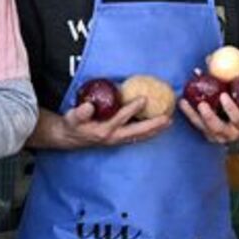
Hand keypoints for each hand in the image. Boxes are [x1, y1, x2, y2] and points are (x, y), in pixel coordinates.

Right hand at [56, 98, 173, 148]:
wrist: (69, 138)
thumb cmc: (73, 125)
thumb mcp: (73, 117)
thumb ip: (80, 113)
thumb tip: (89, 107)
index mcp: (103, 130)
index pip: (121, 118)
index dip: (132, 108)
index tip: (144, 98)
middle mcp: (113, 137)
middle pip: (137, 132)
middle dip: (153, 125)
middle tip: (168, 118)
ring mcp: (117, 140)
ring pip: (140, 136)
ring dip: (155, 130)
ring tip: (169, 123)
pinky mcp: (119, 140)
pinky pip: (137, 137)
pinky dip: (149, 132)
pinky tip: (158, 127)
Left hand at [179, 88, 238, 144]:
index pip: (238, 119)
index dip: (231, 109)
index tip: (224, 95)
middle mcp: (232, 134)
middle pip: (217, 127)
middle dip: (209, 116)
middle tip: (201, 103)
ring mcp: (219, 137)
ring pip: (204, 128)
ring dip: (192, 115)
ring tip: (183, 101)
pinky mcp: (209, 135)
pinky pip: (198, 126)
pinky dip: (190, 115)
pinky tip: (182, 103)